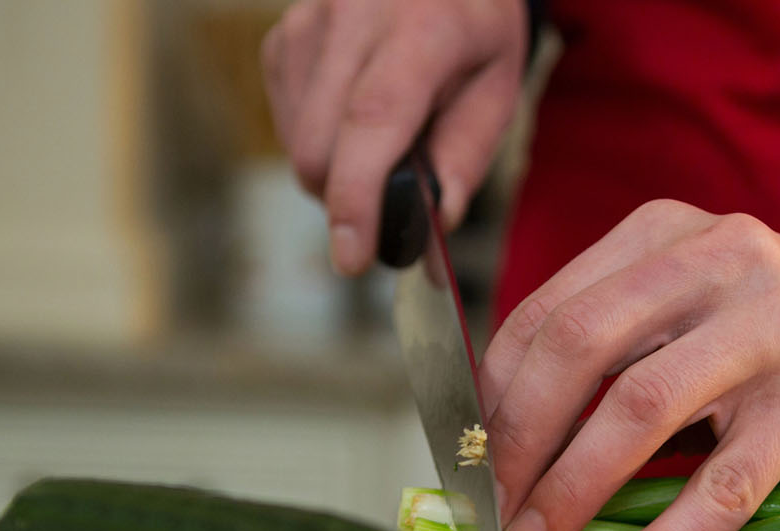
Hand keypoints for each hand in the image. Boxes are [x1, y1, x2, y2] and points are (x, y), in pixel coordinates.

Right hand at [260, 0, 528, 273]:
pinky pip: (286, 122)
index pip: (374, 120)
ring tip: (385, 148)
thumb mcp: (498, 90)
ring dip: (335, 174)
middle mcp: (354, 14)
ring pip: (297, 143)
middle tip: (392, 206)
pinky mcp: (281, 36)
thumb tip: (432, 241)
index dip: (358, 197)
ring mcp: (307, 22)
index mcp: (423, 27)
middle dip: (349, 201)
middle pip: (320, 147)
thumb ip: (464, 164)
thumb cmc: (476, 32)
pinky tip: (355, 121)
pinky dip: (319, 144)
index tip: (353, 257)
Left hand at [482, 199, 779, 530]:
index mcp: (668, 235)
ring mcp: (773, 328)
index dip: (492, 396)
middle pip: (580, 347)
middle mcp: (719, 262)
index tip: (467, 466)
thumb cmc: (776, 341)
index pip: (549, 311)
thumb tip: (499, 446)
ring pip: (642, 409)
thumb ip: (614, 346)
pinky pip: (723, 483)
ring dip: (573, 490)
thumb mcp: (694, 306)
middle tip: (490, 514)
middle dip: (518, 441)